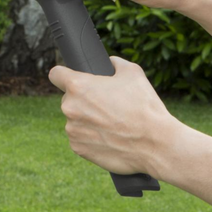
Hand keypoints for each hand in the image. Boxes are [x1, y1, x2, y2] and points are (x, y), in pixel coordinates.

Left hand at [48, 56, 180, 178]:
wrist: (155, 144)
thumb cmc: (144, 107)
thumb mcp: (133, 72)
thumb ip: (114, 63)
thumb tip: (109, 63)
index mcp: (78, 86)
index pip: (56, 74)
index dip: (64, 74)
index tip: (69, 78)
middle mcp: (70, 108)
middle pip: (70, 98)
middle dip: (84, 100)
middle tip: (106, 104)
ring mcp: (72, 130)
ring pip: (75, 119)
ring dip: (87, 119)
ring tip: (112, 123)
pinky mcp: (78, 148)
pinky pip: (80, 137)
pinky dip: (91, 136)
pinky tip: (109, 137)